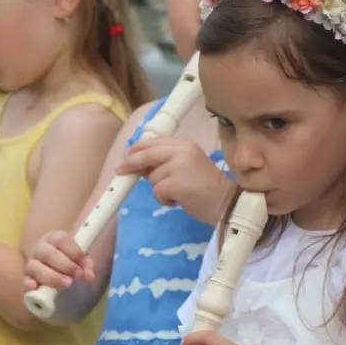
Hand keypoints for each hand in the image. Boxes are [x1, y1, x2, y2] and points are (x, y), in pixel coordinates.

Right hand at [23, 230, 94, 292]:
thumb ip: (86, 266)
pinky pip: (25, 280)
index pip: (61, 239)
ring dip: (52, 276)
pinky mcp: (27, 279)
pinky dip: (28, 284)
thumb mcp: (80, 260)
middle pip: (48, 254)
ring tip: (67, 283)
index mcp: (53, 239)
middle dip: (65, 265)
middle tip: (77, 275)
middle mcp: (40, 249)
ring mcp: (31, 263)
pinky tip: (34, 287)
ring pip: (35, 267)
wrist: (53, 269)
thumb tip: (90, 276)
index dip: (73, 251)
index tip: (83, 261)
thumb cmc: (68, 260)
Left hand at [116, 138, 232, 223]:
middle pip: (146, 154)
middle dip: (131, 162)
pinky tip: (177, 200)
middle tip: (120, 170)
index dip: (137, 148)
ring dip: (159, 188)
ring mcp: (178, 166)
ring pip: (151, 177)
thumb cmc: (207, 187)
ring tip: (177, 192)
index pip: (154, 141)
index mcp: (184, 144)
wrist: (225, 203)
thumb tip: (139, 164)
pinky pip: (157, 191)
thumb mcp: (187, 165)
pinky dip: (163, 199)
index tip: (127, 155)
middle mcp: (181, 151)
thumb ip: (166, 161)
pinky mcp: (175, 183)